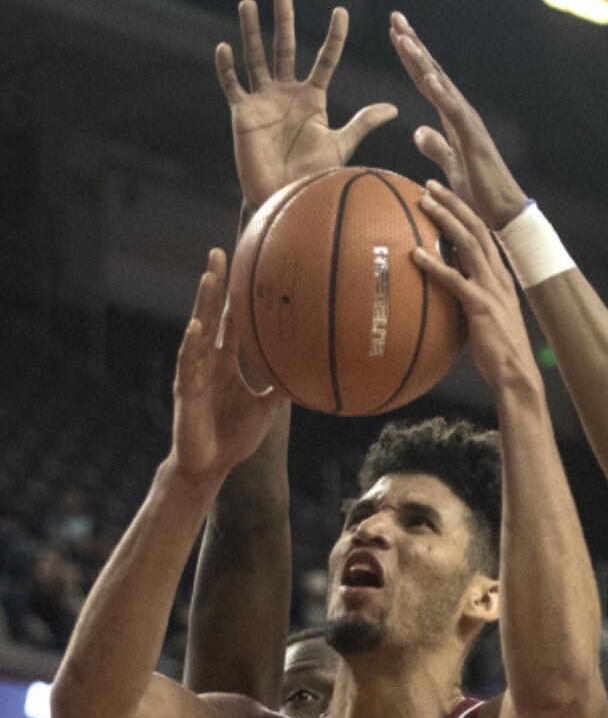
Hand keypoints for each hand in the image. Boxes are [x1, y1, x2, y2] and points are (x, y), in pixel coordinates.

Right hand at [172, 250, 285, 481]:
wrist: (211, 465)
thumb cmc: (235, 437)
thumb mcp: (268, 409)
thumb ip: (283, 388)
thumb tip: (311, 374)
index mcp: (226, 362)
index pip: (230, 321)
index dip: (235, 296)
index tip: (243, 266)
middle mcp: (208, 360)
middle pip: (210, 314)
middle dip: (214, 283)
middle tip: (219, 252)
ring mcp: (194, 371)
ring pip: (198, 330)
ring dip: (202, 303)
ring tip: (209, 276)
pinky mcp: (185, 388)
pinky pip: (188, 362)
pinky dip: (191, 344)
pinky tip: (195, 326)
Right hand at [218, 0, 397, 209]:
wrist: (285, 198)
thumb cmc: (313, 175)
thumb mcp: (340, 144)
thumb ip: (363, 123)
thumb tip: (394, 108)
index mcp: (312, 98)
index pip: (325, 60)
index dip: (334, 38)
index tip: (341, 12)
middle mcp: (287, 93)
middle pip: (285, 48)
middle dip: (284, 19)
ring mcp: (263, 101)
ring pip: (256, 58)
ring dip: (251, 31)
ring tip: (248, 3)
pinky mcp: (243, 113)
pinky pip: (232, 85)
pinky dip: (226, 68)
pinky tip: (224, 47)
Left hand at [389, 11, 527, 229]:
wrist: (504, 216)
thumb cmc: (480, 196)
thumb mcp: (450, 167)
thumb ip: (437, 147)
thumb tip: (418, 130)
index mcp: (452, 121)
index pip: (426, 83)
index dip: (410, 59)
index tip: (395, 34)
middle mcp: (461, 116)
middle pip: (432, 75)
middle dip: (413, 46)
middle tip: (395, 18)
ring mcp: (469, 126)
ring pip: (441, 87)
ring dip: (421, 61)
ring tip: (404, 37)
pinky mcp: (475, 141)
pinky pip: (455, 114)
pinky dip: (441, 95)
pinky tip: (428, 77)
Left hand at [414, 183, 539, 393]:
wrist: (517, 375)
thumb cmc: (499, 352)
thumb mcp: (486, 317)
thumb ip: (470, 298)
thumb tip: (447, 292)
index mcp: (501, 277)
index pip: (483, 234)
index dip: (464, 211)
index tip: (443, 195)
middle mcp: (498, 276)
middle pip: (476, 228)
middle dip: (453, 203)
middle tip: (429, 186)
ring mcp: (491, 289)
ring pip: (467, 244)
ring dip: (445, 220)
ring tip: (423, 203)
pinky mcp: (480, 306)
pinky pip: (454, 280)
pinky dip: (435, 264)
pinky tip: (416, 254)